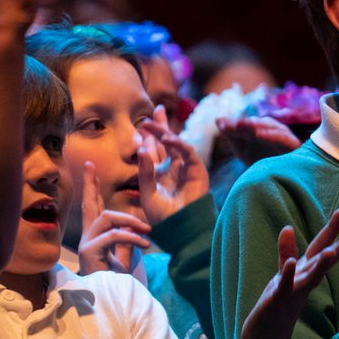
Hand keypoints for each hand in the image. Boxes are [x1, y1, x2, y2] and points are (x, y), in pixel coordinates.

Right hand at [78, 162, 149, 276]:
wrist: (111, 302)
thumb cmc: (118, 281)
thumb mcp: (126, 255)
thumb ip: (128, 240)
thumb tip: (140, 226)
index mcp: (96, 235)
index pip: (93, 206)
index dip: (91, 187)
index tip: (90, 168)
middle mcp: (88, 236)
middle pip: (89, 204)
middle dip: (90, 184)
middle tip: (90, 166)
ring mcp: (87, 243)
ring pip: (106, 217)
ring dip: (129, 220)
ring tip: (147, 230)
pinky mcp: (90, 252)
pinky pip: (113, 236)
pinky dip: (131, 238)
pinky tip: (146, 244)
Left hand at [138, 106, 210, 223]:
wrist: (180, 229)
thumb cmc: (162, 217)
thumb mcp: (147, 192)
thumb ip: (144, 171)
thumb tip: (142, 148)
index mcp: (159, 173)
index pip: (154, 149)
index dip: (149, 136)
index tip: (142, 124)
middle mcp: (173, 168)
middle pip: (167, 141)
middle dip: (162, 125)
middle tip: (157, 109)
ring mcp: (186, 168)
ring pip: (177, 144)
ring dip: (166, 133)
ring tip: (152, 124)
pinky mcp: (197, 170)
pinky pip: (188, 152)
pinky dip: (178, 144)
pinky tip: (167, 139)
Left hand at [215, 116, 301, 165]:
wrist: (280, 180)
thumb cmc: (262, 162)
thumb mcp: (242, 149)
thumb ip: (231, 134)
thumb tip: (217, 119)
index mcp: (260, 129)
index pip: (246, 125)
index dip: (234, 125)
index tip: (222, 126)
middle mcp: (272, 130)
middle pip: (258, 124)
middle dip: (245, 124)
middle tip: (233, 125)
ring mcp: (283, 136)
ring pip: (270, 127)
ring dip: (256, 125)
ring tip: (243, 125)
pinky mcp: (292, 144)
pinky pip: (282, 137)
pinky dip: (271, 134)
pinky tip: (258, 134)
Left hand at [241, 209, 338, 338]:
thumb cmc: (277, 305)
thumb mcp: (283, 274)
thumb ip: (286, 251)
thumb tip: (288, 227)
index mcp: (304, 273)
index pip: (320, 249)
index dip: (331, 231)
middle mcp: (303, 283)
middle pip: (322, 264)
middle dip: (338, 250)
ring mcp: (292, 293)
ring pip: (310, 277)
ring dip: (321, 266)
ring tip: (333, 251)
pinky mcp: (277, 301)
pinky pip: (284, 287)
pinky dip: (288, 275)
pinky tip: (291, 263)